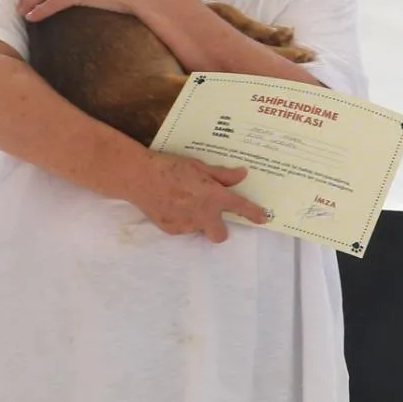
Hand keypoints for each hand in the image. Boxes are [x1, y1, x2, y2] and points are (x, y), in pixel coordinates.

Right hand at [127, 153, 267, 240]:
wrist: (138, 177)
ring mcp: (187, 224)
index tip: (264, 219)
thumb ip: (222, 175)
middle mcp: (204, 214)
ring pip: (198, 229)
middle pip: (220, 235)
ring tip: (181, 202)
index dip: (254, 214)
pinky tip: (169, 205)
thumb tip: (242, 174)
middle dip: (218, 229)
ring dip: (196, 220)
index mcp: (214, 197)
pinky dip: (180, 219)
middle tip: (210, 215)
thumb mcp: (198, 166)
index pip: (241, 208)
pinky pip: (182, 227)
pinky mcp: (171, 229)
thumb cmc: (170, 167)